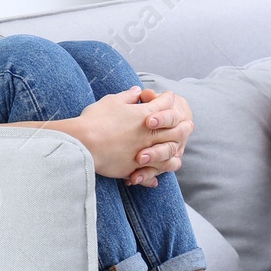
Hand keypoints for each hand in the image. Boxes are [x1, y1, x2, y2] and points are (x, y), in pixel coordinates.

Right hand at [75, 86, 190, 184]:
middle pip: (174, 129)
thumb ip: (127, 97)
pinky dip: (154, 175)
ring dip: (175, 151)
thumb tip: (138, 91)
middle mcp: (148, 134)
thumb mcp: (112, 101)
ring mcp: (143, 152)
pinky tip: (156, 178)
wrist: (83, 143)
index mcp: (145, 114)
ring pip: (168, 153)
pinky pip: (150, 173)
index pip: (164, 103)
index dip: (168, 99)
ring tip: (179, 152)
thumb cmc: (95, 120)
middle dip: (182, 126)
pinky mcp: (134, 167)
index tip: (170, 97)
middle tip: (188, 125)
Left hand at [129, 87, 192, 185]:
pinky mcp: (162, 165)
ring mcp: (170, 152)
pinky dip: (145, 177)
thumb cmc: (150, 105)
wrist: (155, 120)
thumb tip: (145, 93)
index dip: (163, 119)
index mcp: (175, 117)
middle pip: (171, 146)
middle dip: (156, 152)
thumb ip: (148, 98)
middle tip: (140, 156)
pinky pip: (156, 173)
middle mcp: (176, 137)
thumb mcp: (149, 100)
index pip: (173, 118)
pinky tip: (132, 179)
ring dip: (151, 166)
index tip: (148, 121)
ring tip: (135, 168)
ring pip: (168, 163)